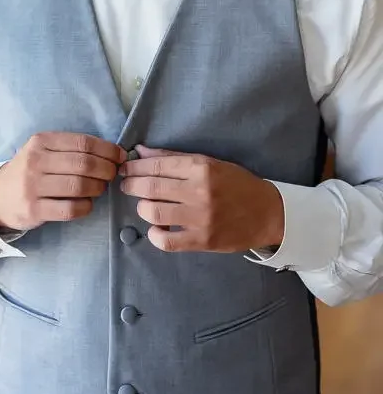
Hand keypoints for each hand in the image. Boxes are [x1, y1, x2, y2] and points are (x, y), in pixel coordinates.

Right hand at [0, 132, 126, 231]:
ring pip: (79, 186)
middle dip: (107, 169)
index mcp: (40, 142)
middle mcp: (35, 161)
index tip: (120, 156)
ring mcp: (32, 186)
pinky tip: (87, 203)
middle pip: (84, 164)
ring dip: (97, 188)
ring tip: (100, 188)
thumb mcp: (43, 150)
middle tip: (113, 174)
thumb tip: (113, 153)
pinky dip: (85, 207)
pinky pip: (70, 209)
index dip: (107, 150)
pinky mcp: (33, 210)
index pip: (83, 143)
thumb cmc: (30, 170)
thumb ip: (71, 149)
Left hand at [119, 145, 284, 253]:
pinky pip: (167, 241)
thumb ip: (174, 158)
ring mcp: (200, 218)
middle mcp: (199, 191)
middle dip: (131, 186)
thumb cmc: (237, 184)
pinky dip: (155, 235)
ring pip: (154, 213)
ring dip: (143, 209)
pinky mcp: (203, 240)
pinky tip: (157, 229)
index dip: (135, 167)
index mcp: (201, 167)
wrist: (269, 213)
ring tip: (145, 206)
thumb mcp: (209, 162)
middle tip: (126, 186)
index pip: (157, 165)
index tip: (125, 168)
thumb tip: (141, 151)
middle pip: (150, 188)